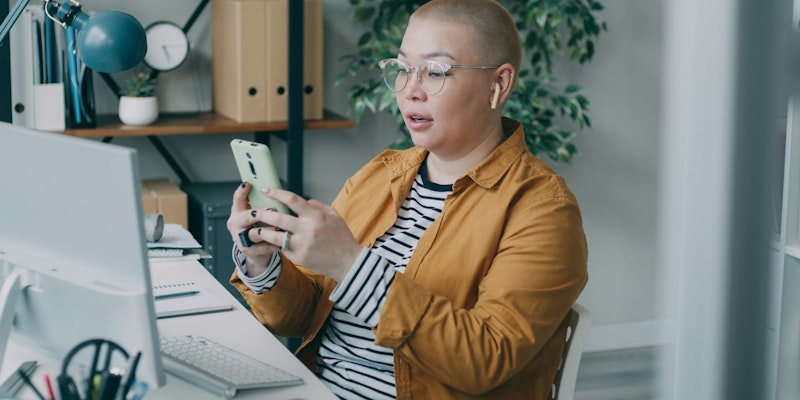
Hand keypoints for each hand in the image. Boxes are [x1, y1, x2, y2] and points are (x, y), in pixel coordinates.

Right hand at [226, 183, 281, 276]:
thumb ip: (262, 203)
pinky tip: (281, 243)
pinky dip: (272, 245)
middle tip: (272, 209)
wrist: (256, 250)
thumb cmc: (259, 227)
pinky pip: (261, 247)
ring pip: (253, 233)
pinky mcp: (247, 250)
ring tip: (279, 228)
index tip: (248, 184)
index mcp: (238, 211)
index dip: (241, 192)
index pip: (237, 199)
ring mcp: (240, 238)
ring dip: (268, 230)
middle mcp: (236, 224)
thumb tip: (276, 191)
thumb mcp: (258, 213)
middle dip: (259, 213)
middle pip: (245, 217)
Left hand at [247, 187, 363, 282]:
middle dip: (262, 214)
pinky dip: (278, 245)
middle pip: (278, 218)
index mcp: (316, 216)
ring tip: (256, 229)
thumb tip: (304, 200)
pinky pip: (283, 249)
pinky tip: (274, 243)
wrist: (348, 262)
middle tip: (254, 212)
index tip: (265, 190)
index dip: (276, 193)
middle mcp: (308, 229)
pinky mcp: (300, 258)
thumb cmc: (342, 237)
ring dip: (263, 232)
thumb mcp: (334, 216)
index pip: (292, 199)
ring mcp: (303, 245)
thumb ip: (318, 206)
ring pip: (275, 237)